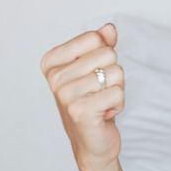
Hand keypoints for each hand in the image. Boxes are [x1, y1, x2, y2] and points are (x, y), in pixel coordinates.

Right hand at [40, 23, 123, 170]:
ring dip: (117, 90)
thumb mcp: (96, 68)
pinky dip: (118, 104)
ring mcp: (65, 95)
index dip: (104, 55)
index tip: (93, 74)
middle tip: (100, 91)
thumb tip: (109, 28)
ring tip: (101, 102)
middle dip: (113, 73)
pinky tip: (104, 114)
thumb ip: (102, 45)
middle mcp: (54, 77)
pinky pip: (117, 92)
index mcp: (52, 62)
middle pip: (108, 54)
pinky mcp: (80, 111)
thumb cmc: (94, 101)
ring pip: (116, 73)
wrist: (93, 142)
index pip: (94, 37)